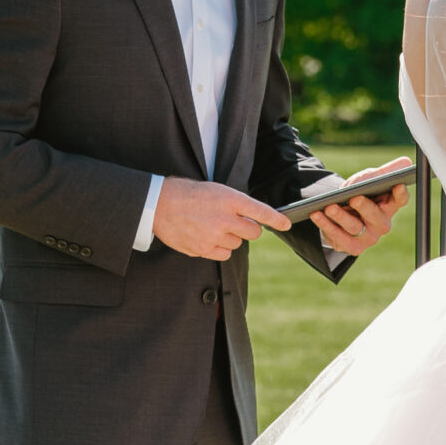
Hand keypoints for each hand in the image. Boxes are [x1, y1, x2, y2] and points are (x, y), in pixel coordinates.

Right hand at [152, 179, 290, 261]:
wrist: (160, 204)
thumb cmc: (188, 193)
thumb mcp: (215, 190)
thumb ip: (235, 204)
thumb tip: (251, 218)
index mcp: (229, 199)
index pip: (260, 211)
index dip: (277, 219)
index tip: (286, 224)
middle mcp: (225, 219)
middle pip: (253, 233)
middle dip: (248, 228)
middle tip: (234, 222)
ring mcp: (214, 236)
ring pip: (238, 244)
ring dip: (230, 237)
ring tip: (212, 226)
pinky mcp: (203, 249)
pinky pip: (224, 254)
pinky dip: (219, 248)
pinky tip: (206, 237)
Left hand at [304, 158, 413, 256]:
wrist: (340, 209)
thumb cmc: (360, 192)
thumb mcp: (370, 178)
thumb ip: (385, 171)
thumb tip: (405, 162)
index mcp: (389, 206)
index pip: (400, 201)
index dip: (401, 194)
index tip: (398, 185)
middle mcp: (381, 224)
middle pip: (376, 218)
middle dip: (365, 207)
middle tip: (354, 198)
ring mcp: (367, 238)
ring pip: (355, 228)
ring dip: (341, 217)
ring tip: (330, 207)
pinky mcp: (350, 246)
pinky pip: (338, 238)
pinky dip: (326, 225)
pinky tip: (317, 214)